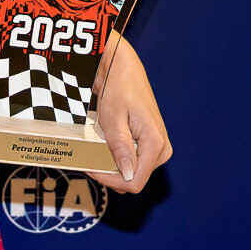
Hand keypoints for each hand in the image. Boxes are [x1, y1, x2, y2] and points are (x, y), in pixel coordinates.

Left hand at [89, 34, 171, 193]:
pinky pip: (135, 160)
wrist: (122, 68)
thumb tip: (128, 177)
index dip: (110, 181)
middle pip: (134, 178)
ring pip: (134, 171)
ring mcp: (158, 145)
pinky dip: (118, 158)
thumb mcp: (113, 120)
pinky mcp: (151, 142)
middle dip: (110, 175)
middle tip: (88, 162)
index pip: (134, 182)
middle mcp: (161, 148)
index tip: (90, 170)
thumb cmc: (118, 88)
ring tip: (94, 154)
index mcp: (155, 143)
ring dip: (113, 167)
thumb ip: (121, 149)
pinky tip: (104, 148)